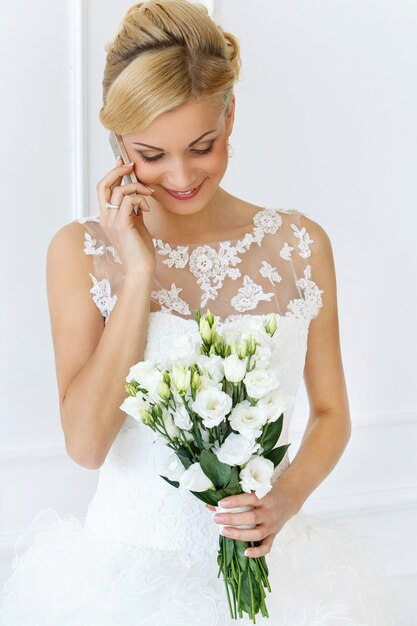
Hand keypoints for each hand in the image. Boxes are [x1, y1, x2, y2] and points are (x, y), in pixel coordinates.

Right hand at [96, 156, 155, 274]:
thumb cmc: (140, 249)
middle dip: (118, 171)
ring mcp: (111, 221)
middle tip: (132, 166)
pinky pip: (128, 201)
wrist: (141, 268)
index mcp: (107, 217)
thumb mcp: (136, 224)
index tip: (123, 162)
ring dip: (137, 188)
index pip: (104, 189)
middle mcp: (105, 217)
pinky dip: (139, 199)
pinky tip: (147, 208)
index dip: (112, 173)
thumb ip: (134, 209)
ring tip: (149, 194)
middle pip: (104, 185)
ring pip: (120, 191)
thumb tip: (138, 195)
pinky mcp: (121, 225)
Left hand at [206, 483, 297, 557]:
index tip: (221, 503)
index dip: (236, 501)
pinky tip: (245, 553)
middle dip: (233, 519)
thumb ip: (235, 496)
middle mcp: (269, 512)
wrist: (288, 499)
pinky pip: (267, 546)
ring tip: (223, 531)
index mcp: (265, 497)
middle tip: (216, 518)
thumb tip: (210, 504)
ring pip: (257, 533)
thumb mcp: (255, 490)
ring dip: (239, 534)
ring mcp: (272, 525)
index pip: (250, 498)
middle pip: (252, 518)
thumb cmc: (266, 493)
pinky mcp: (273, 535)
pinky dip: (257, 552)